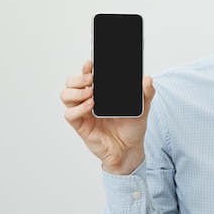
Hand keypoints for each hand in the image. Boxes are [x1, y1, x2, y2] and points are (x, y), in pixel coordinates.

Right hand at [61, 60, 155, 174]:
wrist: (130, 150)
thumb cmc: (132, 128)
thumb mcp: (142, 108)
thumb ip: (146, 93)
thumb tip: (147, 79)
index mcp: (101, 93)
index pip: (86, 76)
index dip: (86, 68)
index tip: (91, 63)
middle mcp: (88, 101)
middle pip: (71, 83)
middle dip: (78, 78)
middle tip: (91, 78)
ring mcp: (83, 113)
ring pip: (66, 95)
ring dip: (76, 91)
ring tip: (91, 92)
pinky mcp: (81, 126)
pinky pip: (70, 114)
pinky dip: (78, 108)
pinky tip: (91, 105)